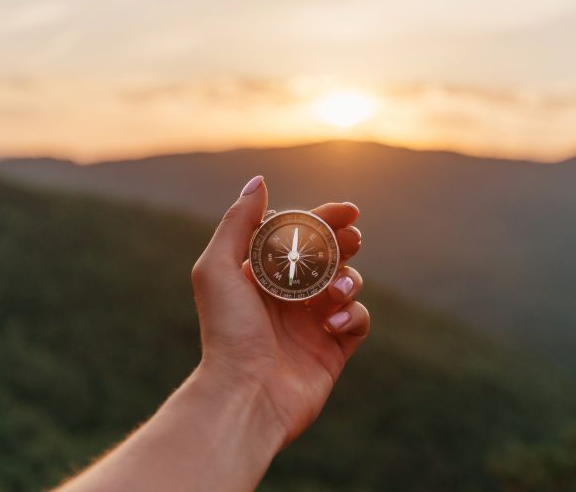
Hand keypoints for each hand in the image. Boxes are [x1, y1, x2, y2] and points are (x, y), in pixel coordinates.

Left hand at [191, 175, 367, 444]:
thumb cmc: (226, 332)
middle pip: (329, 256)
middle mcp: (288, 296)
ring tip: (334, 292)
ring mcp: (312, 322)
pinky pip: (357, 320)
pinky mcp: (333, 348)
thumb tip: (258, 181)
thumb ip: (238, 223)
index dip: (325, 218)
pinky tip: (331, 326)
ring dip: (348, 280)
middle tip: (352, 238)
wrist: (243, 395)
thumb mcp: (218, 269)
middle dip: (344, 243)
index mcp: (262, 274)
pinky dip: (351, 316)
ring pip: (347, 284)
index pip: (300, 236)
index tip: (348, 210)